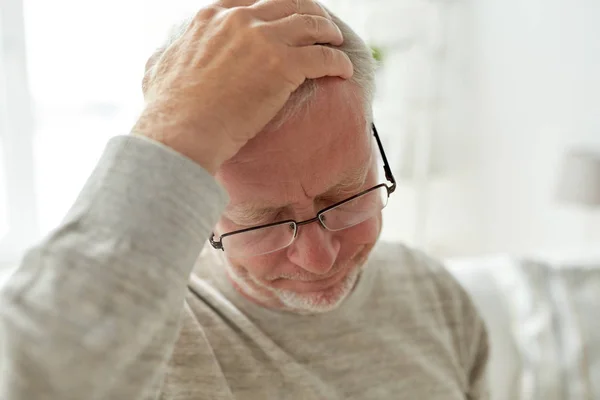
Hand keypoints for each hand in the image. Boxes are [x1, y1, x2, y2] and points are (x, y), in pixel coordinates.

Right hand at [134, 0, 352, 173]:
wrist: (182, 131)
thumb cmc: (168, 110)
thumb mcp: (159, 67)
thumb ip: (172, 53)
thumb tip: (166, 55)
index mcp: (212, 17)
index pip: (254, 1)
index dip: (276, 9)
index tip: (286, 19)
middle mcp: (240, 20)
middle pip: (288, 4)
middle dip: (308, 13)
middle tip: (320, 27)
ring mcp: (264, 40)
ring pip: (311, 24)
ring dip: (328, 32)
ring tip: (337, 42)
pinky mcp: (284, 65)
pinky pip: (324, 57)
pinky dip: (338, 61)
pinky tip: (344, 70)